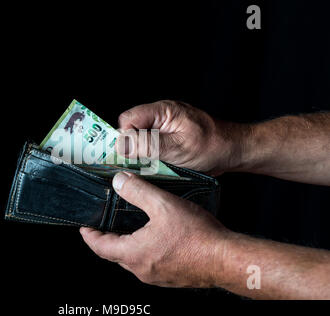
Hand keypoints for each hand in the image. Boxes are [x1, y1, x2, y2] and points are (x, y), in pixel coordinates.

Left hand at [80, 172, 231, 287]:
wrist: (227, 260)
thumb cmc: (197, 235)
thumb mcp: (164, 205)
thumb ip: (138, 191)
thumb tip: (119, 181)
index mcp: (134, 254)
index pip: (100, 246)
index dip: (89, 235)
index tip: (84, 226)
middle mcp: (142, 270)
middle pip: (114, 255)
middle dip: (107, 239)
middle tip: (105, 224)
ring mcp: (157, 277)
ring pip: (133, 260)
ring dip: (127, 244)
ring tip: (129, 226)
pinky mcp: (171, 277)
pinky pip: (149, 263)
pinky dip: (144, 250)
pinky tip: (155, 237)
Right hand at [116, 100, 246, 174]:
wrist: (234, 151)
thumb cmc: (212, 146)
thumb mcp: (177, 148)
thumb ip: (147, 145)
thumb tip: (120, 144)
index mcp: (163, 111)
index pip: (128, 119)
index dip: (124, 137)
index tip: (128, 156)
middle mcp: (161, 115)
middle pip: (131, 128)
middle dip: (132, 147)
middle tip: (142, 163)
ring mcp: (164, 126)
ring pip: (139, 138)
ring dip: (142, 154)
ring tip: (155, 164)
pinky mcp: (168, 137)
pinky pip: (150, 145)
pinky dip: (151, 156)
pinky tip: (160, 165)